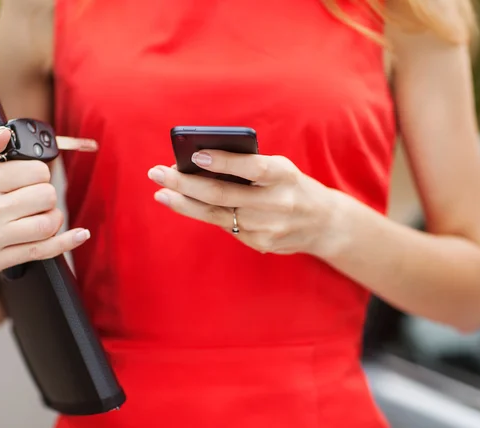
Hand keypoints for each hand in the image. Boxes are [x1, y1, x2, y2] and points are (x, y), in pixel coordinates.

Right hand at [0, 128, 96, 274]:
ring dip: (53, 217)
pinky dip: (67, 242)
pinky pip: (43, 250)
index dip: (40, 173)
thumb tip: (4, 133)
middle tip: (35, 197)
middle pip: (46, 197)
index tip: (31, 178)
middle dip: (47, 194)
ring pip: (47, 224)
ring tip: (41, 214)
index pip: (37, 171)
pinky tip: (80, 234)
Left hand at [147, 150, 337, 255]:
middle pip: (223, 194)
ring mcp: (267, 227)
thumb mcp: (278, 169)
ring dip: (184, 203)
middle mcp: (277, 202)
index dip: (223, 162)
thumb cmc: (291, 186)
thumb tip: (198, 163)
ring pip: (216, 214)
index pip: (252, 168)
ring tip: (161, 192)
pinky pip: (223, 225)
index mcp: (284, 175)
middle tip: (157, 173)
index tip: (194, 156)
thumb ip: (246, 166)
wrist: (321, 223)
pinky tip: (184, 204)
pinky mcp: (259, 243)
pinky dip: (201, 213)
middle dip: (185, 183)